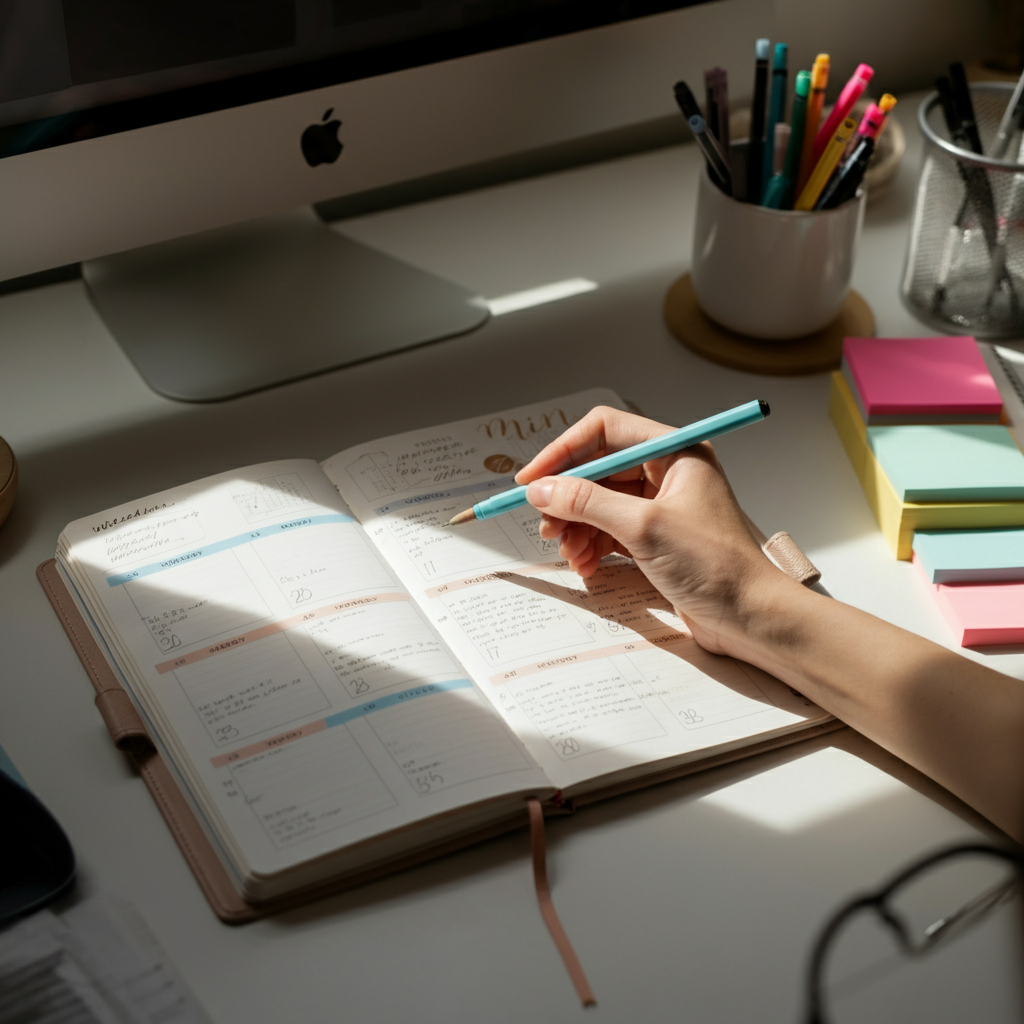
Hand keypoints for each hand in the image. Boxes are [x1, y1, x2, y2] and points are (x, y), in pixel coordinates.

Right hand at [514, 405, 797, 653]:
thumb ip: (587, 504)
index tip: (532, 478)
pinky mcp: (657, 538)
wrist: (752, 617)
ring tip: (569, 552)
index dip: (564, 452)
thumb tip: (542, 489)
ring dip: (577, 527)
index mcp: (676, 452)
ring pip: (600, 504)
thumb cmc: (717, 567)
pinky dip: (593, 546)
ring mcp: (662, 507)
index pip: (605, 432)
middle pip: (599, 470)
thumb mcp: (644, 528)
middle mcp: (668, 473)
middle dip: (568, 499)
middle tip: (547, 524)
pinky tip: (586, 565)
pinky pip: (611, 530)